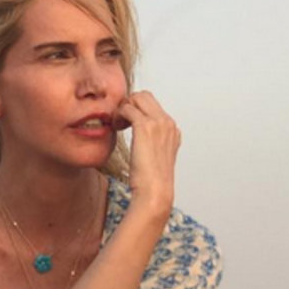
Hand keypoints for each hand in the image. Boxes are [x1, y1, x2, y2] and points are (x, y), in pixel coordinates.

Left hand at [112, 90, 180, 215]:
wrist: (154, 192)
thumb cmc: (152, 182)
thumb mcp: (156, 160)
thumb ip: (153, 146)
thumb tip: (143, 144)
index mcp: (172, 130)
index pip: (153, 106)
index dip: (137, 111)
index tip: (127, 124)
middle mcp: (168, 123)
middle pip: (146, 96)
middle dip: (129, 104)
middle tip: (119, 120)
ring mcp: (158, 123)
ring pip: (136, 98)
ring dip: (123, 108)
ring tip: (117, 124)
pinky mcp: (145, 127)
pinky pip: (128, 108)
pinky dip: (118, 114)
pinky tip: (115, 127)